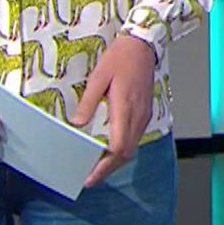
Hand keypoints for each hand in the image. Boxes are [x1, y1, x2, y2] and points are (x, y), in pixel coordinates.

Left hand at [72, 35, 158, 187]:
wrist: (142, 46)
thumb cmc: (120, 58)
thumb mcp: (98, 78)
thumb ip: (88, 103)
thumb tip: (78, 125)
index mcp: (125, 109)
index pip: (118, 148)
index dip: (105, 166)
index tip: (91, 177)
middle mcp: (137, 116)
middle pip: (126, 154)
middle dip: (109, 169)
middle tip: (91, 178)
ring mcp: (143, 115)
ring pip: (133, 147)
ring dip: (116, 161)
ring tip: (98, 166)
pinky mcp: (145, 112)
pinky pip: (135, 138)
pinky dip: (123, 149)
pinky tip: (111, 149)